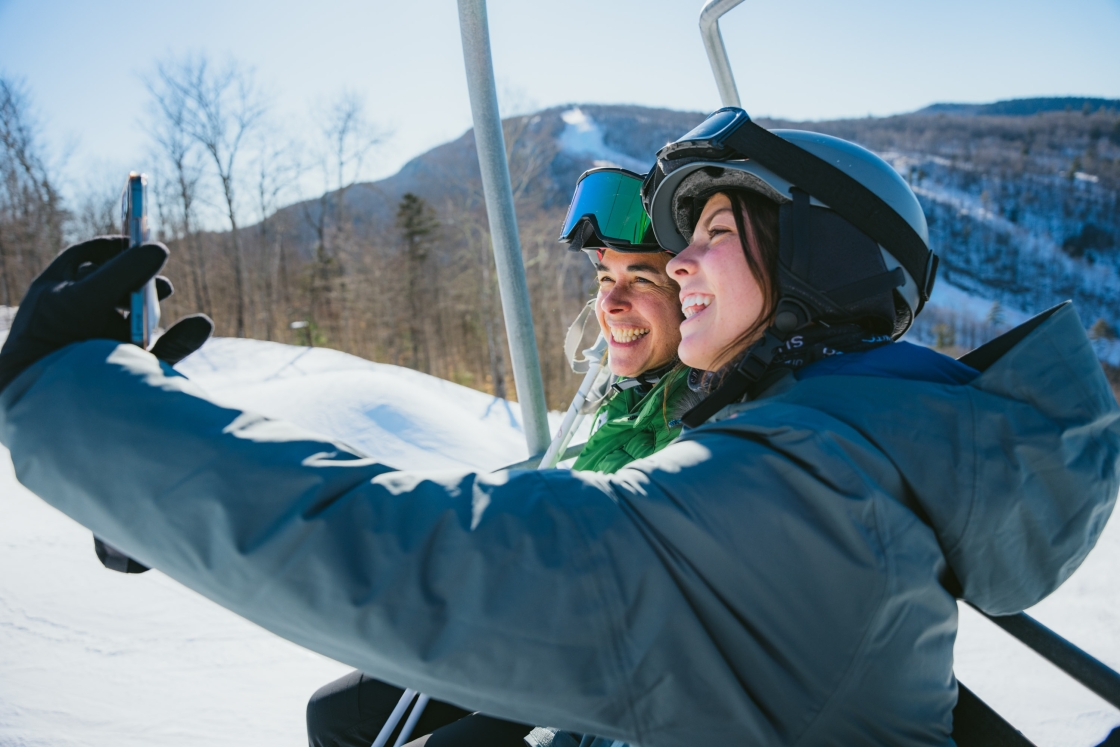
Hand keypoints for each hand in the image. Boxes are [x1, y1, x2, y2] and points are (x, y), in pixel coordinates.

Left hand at [0, 236, 213, 392]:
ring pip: (136, 318)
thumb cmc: (53, 347)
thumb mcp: (83, 298)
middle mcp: (77, 318)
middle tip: (156, 275)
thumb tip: (160, 248)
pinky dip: (184, 337)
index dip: (113, 246)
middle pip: (114, 287)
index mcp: (56, 293)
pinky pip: (162, 349)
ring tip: (162, 299)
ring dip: (154, 307)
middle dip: (140, 278)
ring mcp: (103, 345)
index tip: (138, 240)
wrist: (49, 407)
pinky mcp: (129, 370)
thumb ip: (123, 270)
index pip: (85, 258)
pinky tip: (199, 325)